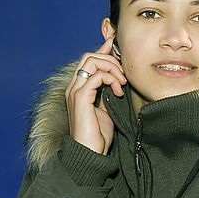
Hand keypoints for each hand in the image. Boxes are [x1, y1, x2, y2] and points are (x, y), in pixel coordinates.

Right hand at [65, 38, 126, 154]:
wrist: (89, 153)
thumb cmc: (98, 135)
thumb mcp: (107, 109)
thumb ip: (108, 92)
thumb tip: (118, 80)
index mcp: (79, 88)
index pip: (89, 61)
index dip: (103, 50)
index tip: (115, 44)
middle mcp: (74, 86)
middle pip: (90, 56)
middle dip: (111, 59)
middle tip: (124, 75)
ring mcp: (75, 91)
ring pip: (92, 61)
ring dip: (112, 67)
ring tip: (122, 83)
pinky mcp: (80, 98)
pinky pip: (96, 76)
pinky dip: (111, 79)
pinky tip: (118, 91)